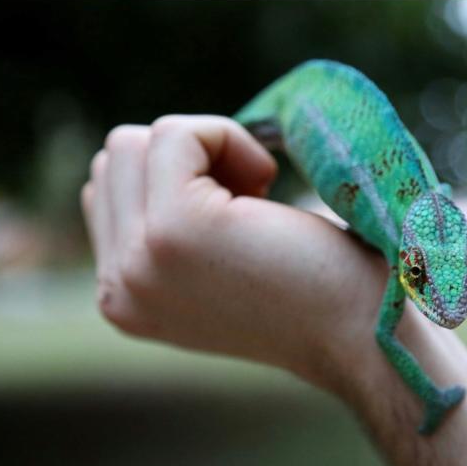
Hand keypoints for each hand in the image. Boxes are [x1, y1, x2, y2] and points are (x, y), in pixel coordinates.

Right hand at [81, 115, 386, 393]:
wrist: (361, 331)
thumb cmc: (311, 289)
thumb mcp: (212, 267)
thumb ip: (162, 227)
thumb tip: (150, 147)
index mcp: (122, 298)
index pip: (105, 190)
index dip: (176, 181)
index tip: (237, 219)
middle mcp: (117, 289)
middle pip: (115, 160)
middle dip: (186, 161)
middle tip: (250, 207)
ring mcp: (139, 261)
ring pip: (137, 142)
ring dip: (207, 149)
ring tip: (257, 199)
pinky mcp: (174, 229)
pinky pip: (177, 134)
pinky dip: (229, 138)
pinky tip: (268, 187)